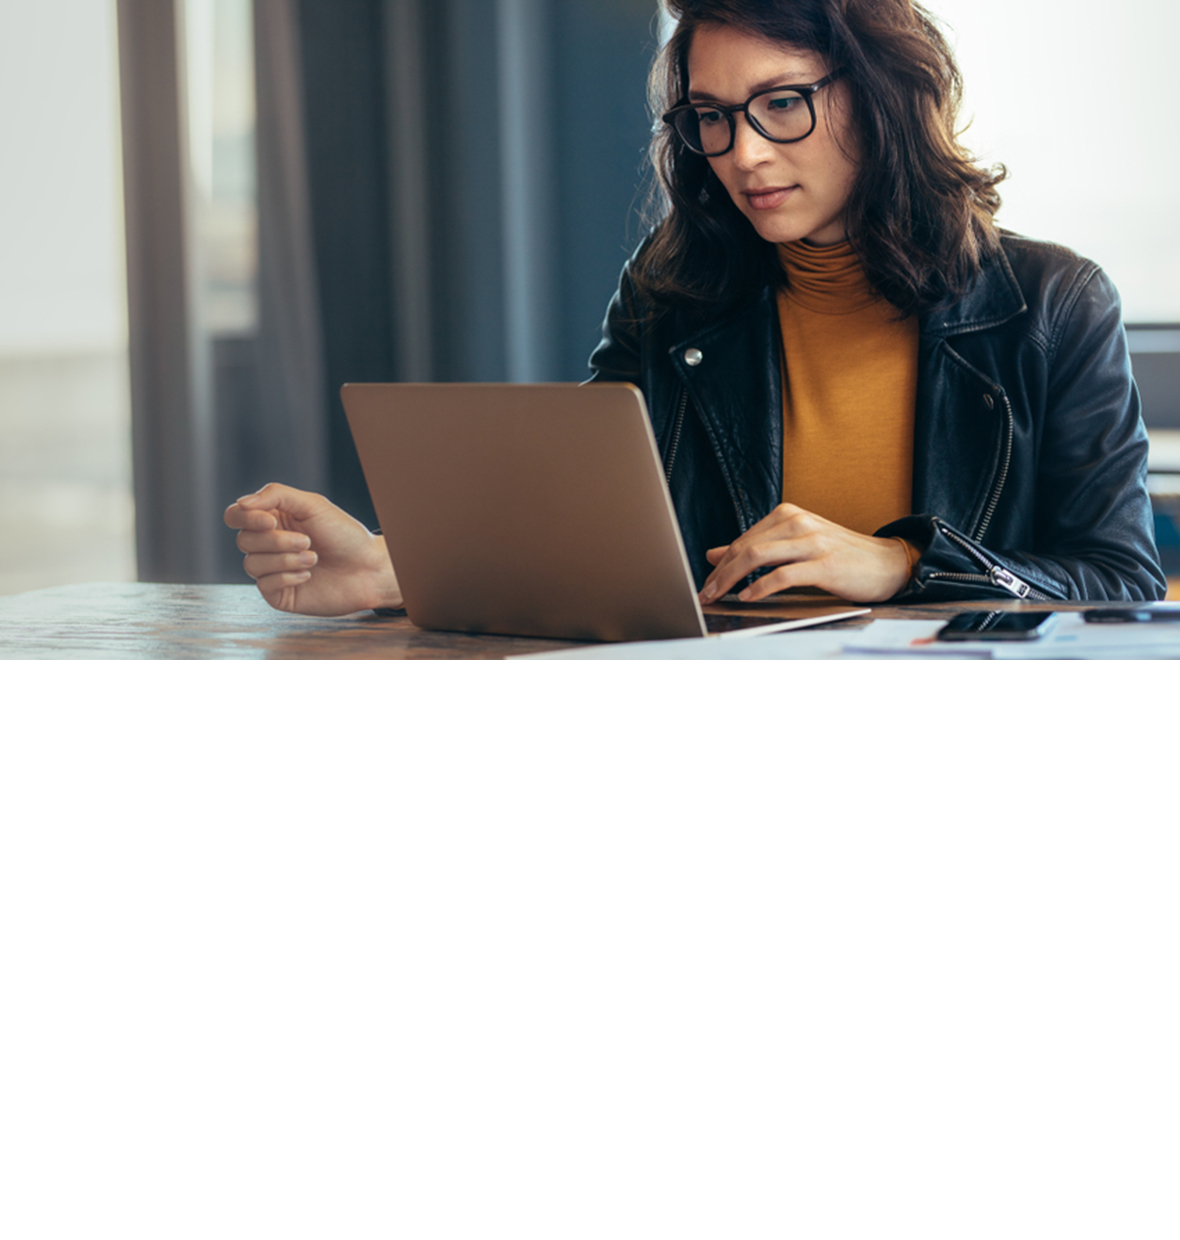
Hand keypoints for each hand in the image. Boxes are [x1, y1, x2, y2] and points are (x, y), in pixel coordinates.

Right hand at [223, 483, 402, 615]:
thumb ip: (276, 495)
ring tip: (314, 559)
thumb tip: (241, 504)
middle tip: (308, 541)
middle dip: (276, 541)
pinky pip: (264, 585)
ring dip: (285, 560)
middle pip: (244, 540)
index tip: (271, 521)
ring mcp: (272, 571)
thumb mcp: (312, 505)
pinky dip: (287, 577)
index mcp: (272, 520)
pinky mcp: (279, 594)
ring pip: (252, 564)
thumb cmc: (344, 534)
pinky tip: (309, 575)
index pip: (235, 516)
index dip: (245, 518)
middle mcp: (268, 545)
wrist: (369, 568)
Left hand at [699, 503, 911, 604]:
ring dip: (732, 580)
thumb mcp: (794, 546)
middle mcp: (798, 522)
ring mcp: (812, 542)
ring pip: (758, 557)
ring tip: (719, 597)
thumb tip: (714, 554)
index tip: (705, 584)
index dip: (720, 564)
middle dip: (720, 574)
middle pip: (746, 547)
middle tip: (705, 594)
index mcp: (788, 515)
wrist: (887, 563)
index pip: (743, 539)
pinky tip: (748, 597)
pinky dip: (760, 587)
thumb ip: (757, 548)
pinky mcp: (825, 564)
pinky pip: (783, 575)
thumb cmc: (840, 556)